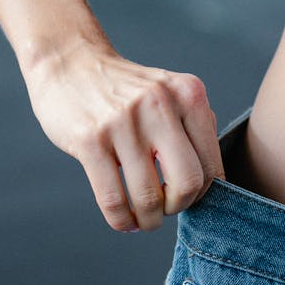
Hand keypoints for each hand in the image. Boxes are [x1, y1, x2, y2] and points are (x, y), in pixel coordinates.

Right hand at [24, 39, 225, 232]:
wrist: (69, 62)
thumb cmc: (126, 90)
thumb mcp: (170, 92)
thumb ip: (195, 128)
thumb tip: (214, 183)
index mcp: (188, 94)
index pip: (211, 165)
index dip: (202, 194)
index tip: (186, 198)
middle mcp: (160, 105)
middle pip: (188, 184)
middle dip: (178, 208)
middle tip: (167, 209)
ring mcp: (124, 122)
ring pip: (149, 197)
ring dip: (149, 220)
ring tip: (144, 220)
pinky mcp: (90, 139)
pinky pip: (113, 198)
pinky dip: (121, 220)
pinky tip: (124, 221)